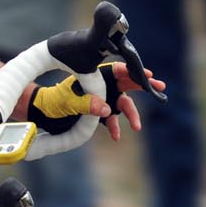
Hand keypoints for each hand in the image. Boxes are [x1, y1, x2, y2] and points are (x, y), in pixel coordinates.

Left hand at [26, 63, 166, 140]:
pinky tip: (116, 136)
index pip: (117, 70)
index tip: (147, 75)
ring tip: (137, 126)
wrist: (44, 114)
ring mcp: (102, 100)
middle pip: (127, 85)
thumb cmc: (54, 101)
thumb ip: (86, 104)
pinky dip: (116, 127)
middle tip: (160, 89)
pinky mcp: (99, 114)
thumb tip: (106, 109)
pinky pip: (113, 120)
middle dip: (144, 87)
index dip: (133, 71)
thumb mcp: (68, 102)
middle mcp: (102, 87)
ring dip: (132, 115)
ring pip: (123, 105)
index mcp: (95, 76)